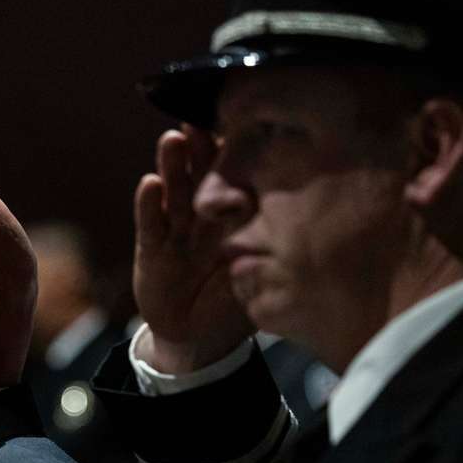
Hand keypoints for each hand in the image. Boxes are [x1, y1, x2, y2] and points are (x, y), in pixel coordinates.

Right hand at [133, 127, 253, 372]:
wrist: (200, 340)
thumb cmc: (235, 303)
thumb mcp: (263, 273)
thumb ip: (274, 247)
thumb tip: (313, 221)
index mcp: (234, 216)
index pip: (236, 176)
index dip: (235, 152)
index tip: (243, 124)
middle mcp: (204, 215)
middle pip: (202, 174)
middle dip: (199, 148)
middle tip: (199, 122)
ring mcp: (176, 229)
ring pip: (175, 192)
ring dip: (173, 166)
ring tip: (172, 141)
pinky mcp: (152, 249)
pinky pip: (151, 224)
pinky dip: (149, 205)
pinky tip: (149, 184)